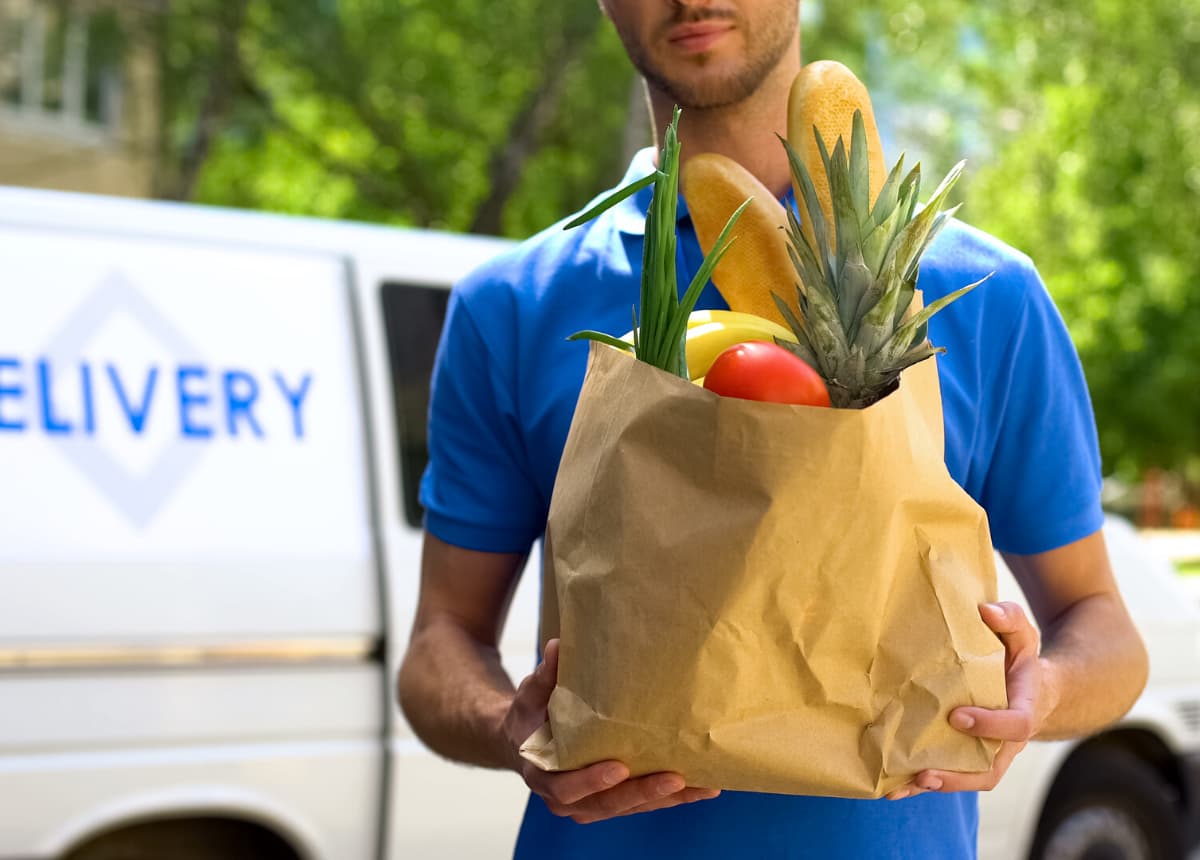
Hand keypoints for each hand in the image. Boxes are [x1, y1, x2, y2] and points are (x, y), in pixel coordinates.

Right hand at [502, 638, 719, 823]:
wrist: (527, 740)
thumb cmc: (531, 716)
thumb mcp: (531, 695)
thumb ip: (544, 676)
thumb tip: (557, 647)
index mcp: (543, 773)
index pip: (566, 786)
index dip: (591, 780)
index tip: (619, 768)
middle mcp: (566, 798)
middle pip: (606, 804)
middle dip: (642, 793)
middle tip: (675, 778)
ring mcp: (591, 803)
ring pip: (630, 807)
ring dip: (666, 799)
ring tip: (702, 786)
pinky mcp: (613, 801)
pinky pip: (643, 803)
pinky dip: (672, 797)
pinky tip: (702, 787)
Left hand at [887, 602, 1049, 799]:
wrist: (1029, 687)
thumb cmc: (1020, 658)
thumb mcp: (1022, 634)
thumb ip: (1010, 619)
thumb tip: (986, 611)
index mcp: (1024, 710)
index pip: (1015, 726)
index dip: (989, 725)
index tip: (957, 716)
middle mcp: (1007, 741)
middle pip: (989, 769)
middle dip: (958, 776)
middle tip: (926, 772)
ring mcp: (988, 752)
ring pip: (968, 778)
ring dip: (935, 785)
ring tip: (902, 784)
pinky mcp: (968, 755)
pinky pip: (950, 775)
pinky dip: (921, 784)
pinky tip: (892, 787)